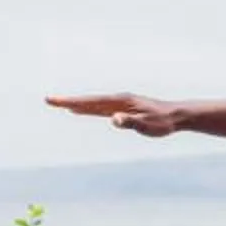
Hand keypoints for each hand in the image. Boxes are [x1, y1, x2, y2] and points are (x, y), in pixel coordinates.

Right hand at [47, 92, 188, 137]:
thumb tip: (113, 119)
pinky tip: (80, 111)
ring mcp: (119, 103)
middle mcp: (117, 99)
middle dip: (68, 101)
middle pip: (87, 100)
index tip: (56, 101)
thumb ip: (130, 122)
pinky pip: (99, 108)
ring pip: (92, 104)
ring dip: (75, 104)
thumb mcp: (147, 125)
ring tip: (59, 105)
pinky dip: (87, 109)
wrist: (177, 115)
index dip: (72, 102)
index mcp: (120, 101)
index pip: (91, 102)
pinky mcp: (122, 109)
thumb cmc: (163, 122)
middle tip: (48, 100)